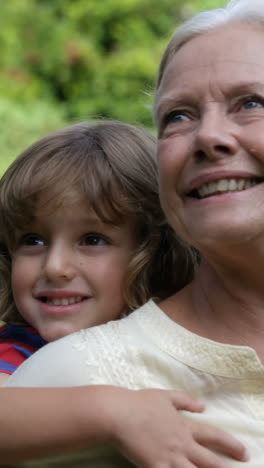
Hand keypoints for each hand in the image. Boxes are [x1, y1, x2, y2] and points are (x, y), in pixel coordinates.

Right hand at [107, 388, 248, 467]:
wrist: (119, 414)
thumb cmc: (140, 403)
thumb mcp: (165, 396)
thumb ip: (185, 401)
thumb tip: (203, 406)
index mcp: (184, 426)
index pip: (214, 436)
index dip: (231, 445)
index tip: (243, 452)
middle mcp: (181, 444)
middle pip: (210, 461)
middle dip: (226, 467)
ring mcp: (170, 458)